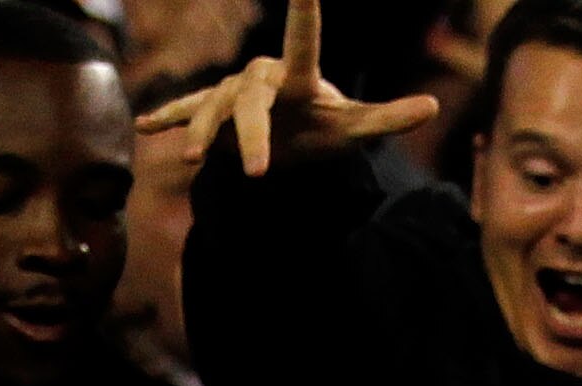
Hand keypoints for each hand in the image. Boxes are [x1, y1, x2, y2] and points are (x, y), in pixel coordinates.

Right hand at [134, 0, 437, 174]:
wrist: (287, 135)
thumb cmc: (321, 126)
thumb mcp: (354, 128)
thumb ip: (388, 118)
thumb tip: (434, 106)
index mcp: (297, 78)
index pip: (304, 41)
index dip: (305, 10)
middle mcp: (261, 78)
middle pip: (251, 102)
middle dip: (252, 137)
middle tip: (258, 174)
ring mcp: (231, 93)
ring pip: (212, 108)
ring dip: (200, 130)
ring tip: (190, 158)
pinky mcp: (209, 109)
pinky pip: (186, 109)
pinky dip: (168, 117)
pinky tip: (146, 127)